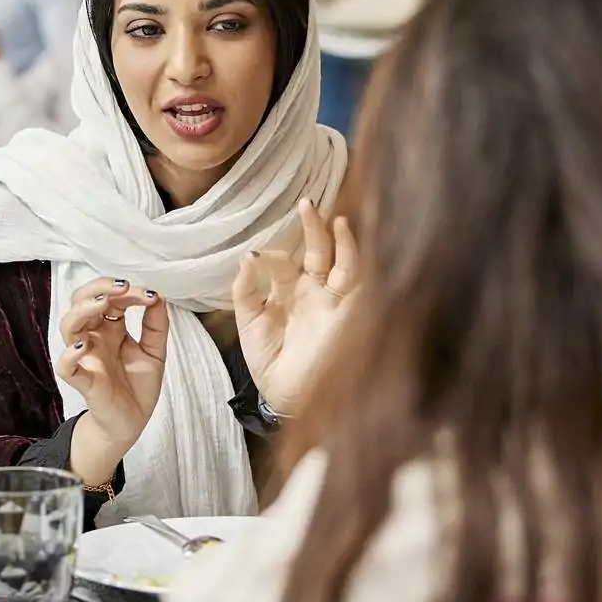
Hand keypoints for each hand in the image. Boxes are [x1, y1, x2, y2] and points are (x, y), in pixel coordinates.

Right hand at [55, 278, 168, 484]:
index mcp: (110, 329)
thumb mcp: (155, 352)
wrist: (132, 422)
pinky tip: (83, 347)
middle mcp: (94, 338)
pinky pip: (65, 367)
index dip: (126, 292)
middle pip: (81, 302)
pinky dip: (69, 355)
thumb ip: (156, 325)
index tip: (149, 295)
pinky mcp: (83, 381)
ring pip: (69, 326)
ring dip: (82, 310)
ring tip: (102, 303)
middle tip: (122, 286)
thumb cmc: (138, 386)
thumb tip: (159, 296)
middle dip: (99, 288)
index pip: (111, 299)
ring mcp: (86, 358)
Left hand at [232, 199, 359, 417]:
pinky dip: (352, 257)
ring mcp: (333, 301)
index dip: (269, 256)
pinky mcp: (348, 312)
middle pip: (316, 252)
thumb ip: (246, 291)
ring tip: (329, 215)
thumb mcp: (250, 325)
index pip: (282, 262)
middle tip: (305, 203)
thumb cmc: (270, 365)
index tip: (255, 259)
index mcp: (287, 294)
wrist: (290, 398)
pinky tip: (346, 236)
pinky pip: (355, 280)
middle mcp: (313, 293)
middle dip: (312, 228)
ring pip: (340, 261)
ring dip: (336, 238)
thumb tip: (247, 256)